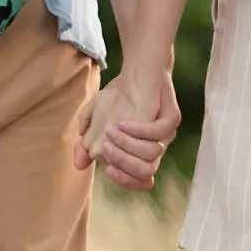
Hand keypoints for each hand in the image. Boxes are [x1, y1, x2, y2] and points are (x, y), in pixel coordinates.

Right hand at [74, 71, 179, 191]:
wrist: (138, 70)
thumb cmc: (119, 97)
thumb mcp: (97, 118)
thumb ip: (87, 141)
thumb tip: (79, 164)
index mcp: (141, 153)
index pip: (139, 180)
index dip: (124, 180)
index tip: (107, 169)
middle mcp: (156, 147)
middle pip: (146, 172)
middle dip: (123, 163)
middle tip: (105, 147)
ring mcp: (166, 134)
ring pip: (152, 154)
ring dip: (128, 145)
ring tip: (110, 130)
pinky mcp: (172, 118)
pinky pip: (159, 131)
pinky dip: (139, 130)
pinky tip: (123, 122)